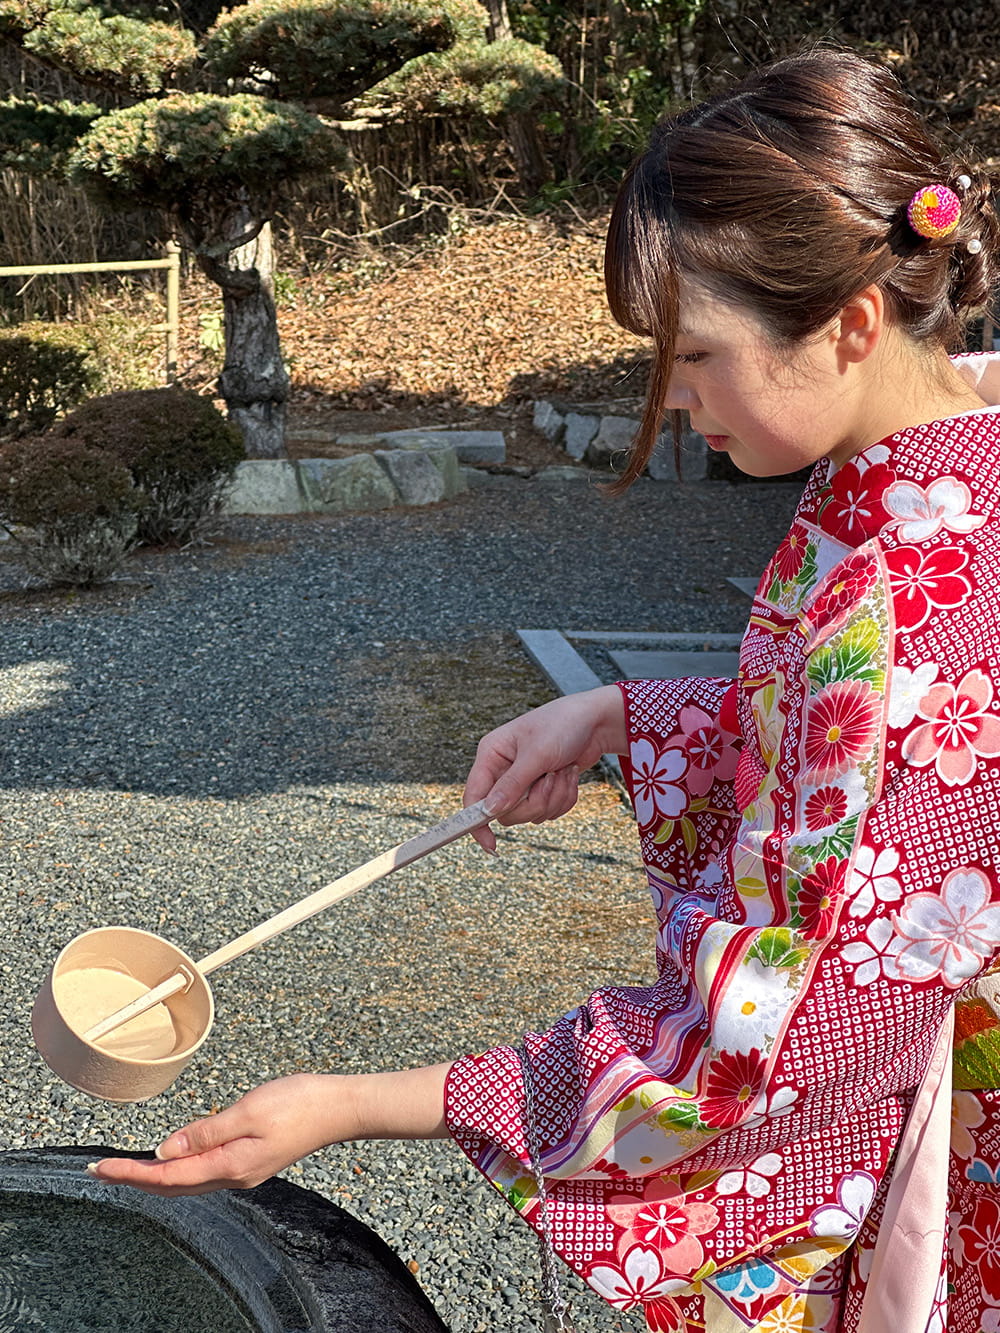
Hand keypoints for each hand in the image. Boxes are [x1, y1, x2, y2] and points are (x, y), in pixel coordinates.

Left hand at [87, 1074, 338, 1195]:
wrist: (340, 1108)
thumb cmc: (299, 1103)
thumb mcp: (248, 1111)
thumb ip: (205, 1132)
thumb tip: (165, 1149)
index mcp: (230, 1165)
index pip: (168, 1175)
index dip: (132, 1173)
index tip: (102, 1168)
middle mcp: (234, 1175)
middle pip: (174, 1185)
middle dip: (136, 1178)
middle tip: (102, 1171)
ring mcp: (244, 1171)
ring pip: (188, 1182)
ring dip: (155, 1176)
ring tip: (127, 1169)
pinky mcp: (252, 1161)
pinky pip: (204, 1173)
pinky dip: (179, 1169)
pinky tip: (174, 1160)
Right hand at [466, 685, 625, 851]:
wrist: (596, 722)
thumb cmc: (563, 725)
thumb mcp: (537, 754)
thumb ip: (512, 785)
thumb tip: (489, 812)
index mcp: (491, 755)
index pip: (473, 797)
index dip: (477, 823)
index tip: (491, 846)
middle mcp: (503, 770)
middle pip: (506, 812)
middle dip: (535, 801)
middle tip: (550, 779)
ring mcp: (523, 782)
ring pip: (531, 814)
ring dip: (554, 796)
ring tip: (562, 770)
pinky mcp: (542, 789)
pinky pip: (549, 811)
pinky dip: (564, 797)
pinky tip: (569, 774)